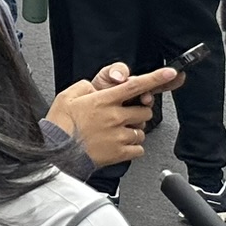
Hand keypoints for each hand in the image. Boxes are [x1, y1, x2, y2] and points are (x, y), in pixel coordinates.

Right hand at [47, 63, 179, 169]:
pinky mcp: (120, 153)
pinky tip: (118, 145)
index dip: (155, 78)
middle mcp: (114, 116)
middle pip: (144, 110)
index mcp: (103, 100)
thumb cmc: (60, 125)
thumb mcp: (66, 96)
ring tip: (117, 132)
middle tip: (125, 115)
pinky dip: (132, 147)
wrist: (57, 152)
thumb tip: (94, 87)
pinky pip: (139, 149)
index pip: (134, 85)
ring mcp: (119, 135)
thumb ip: (84, 87)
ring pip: (142, 130)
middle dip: (139, 111)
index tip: (169, 73)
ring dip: (134, 130)